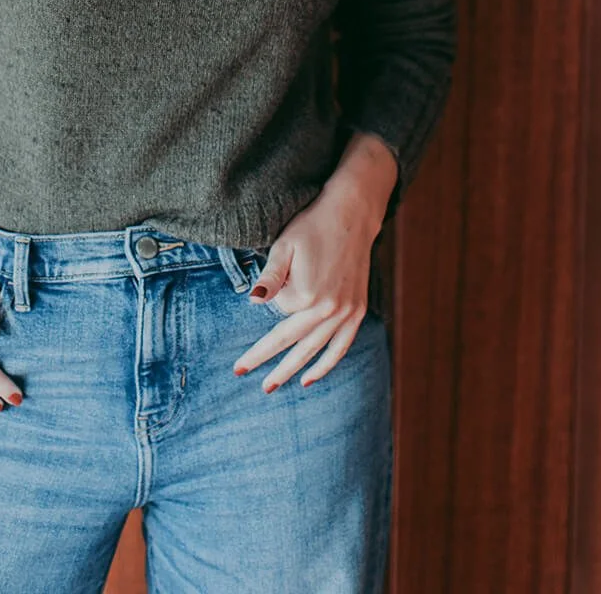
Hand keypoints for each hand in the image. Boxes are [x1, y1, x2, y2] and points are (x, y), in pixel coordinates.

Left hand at [233, 172, 384, 393]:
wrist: (352, 214)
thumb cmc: (313, 225)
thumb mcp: (284, 245)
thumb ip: (270, 276)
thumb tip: (254, 302)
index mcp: (307, 294)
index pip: (278, 311)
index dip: (269, 299)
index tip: (255, 300)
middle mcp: (328, 309)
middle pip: (291, 343)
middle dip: (266, 362)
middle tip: (243, 375)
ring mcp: (346, 313)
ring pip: (314, 351)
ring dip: (292, 370)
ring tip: (272, 386)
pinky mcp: (357, 311)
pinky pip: (340, 347)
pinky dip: (326, 365)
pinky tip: (309, 378)